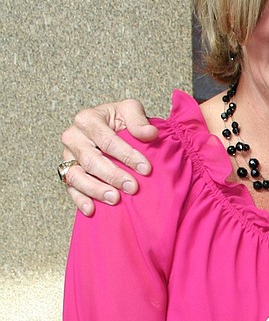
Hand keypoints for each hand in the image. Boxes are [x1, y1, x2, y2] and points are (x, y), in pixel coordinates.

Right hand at [60, 100, 156, 214]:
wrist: (109, 130)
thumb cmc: (119, 121)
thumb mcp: (130, 111)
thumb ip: (138, 120)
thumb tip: (150, 134)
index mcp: (87, 119)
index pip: (106, 139)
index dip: (126, 155)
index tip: (146, 169)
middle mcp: (73, 137)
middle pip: (90, 159)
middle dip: (113, 175)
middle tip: (132, 187)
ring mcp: (68, 157)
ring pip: (76, 175)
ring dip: (96, 189)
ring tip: (115, 199)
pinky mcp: (67, 173)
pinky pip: (70, 188)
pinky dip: (80, 200)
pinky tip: (91, 209)